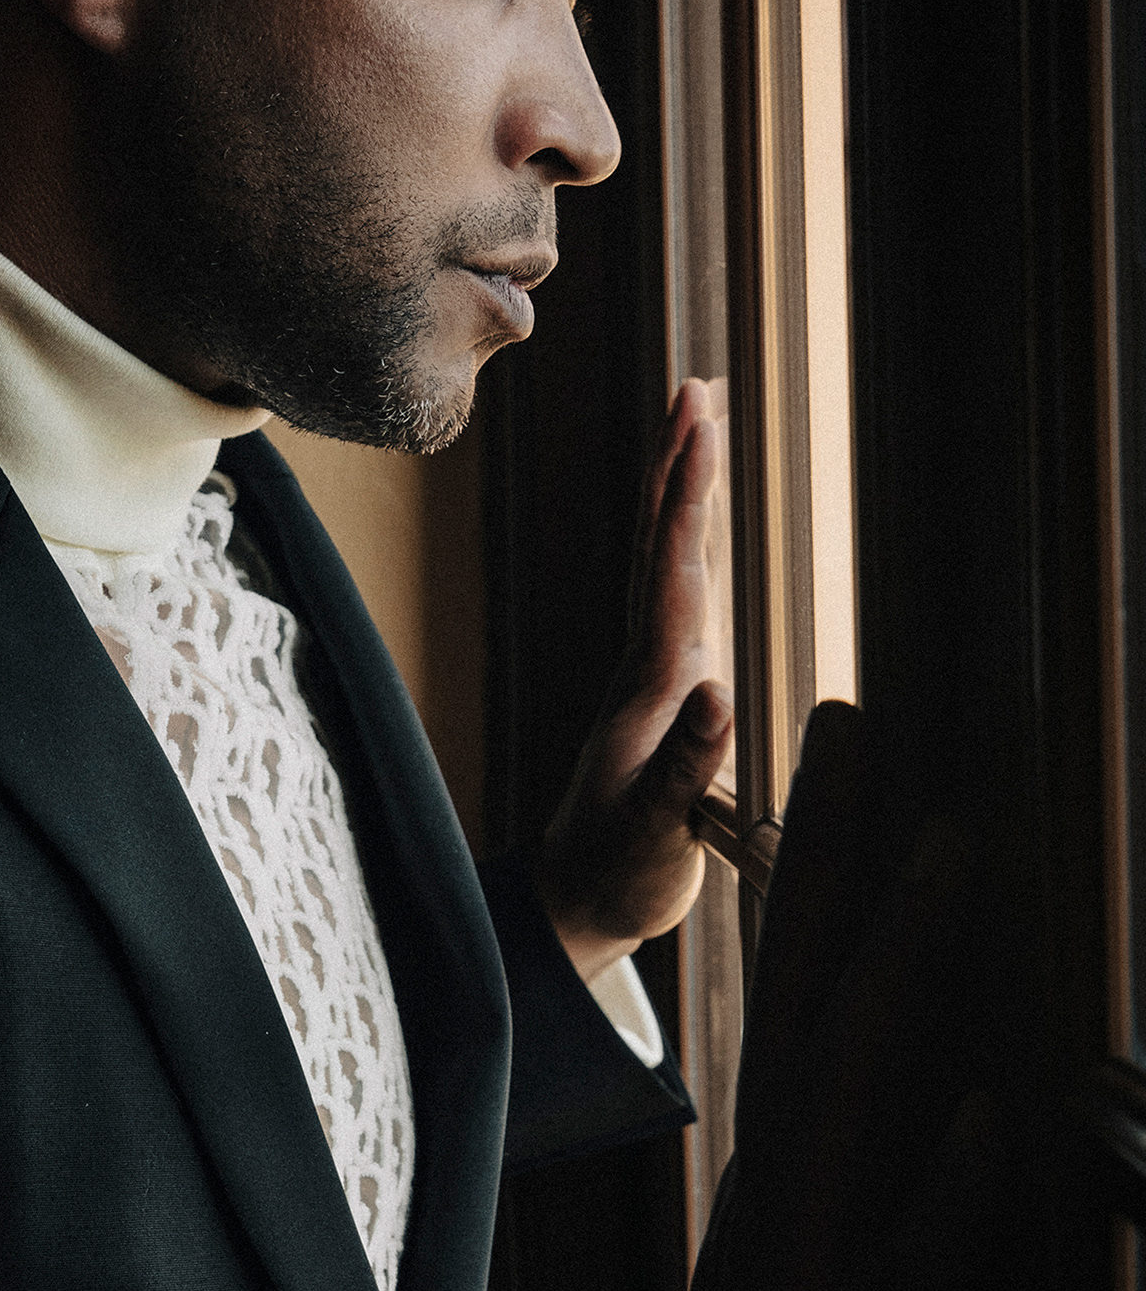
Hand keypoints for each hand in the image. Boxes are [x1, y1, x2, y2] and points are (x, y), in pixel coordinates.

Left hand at [534, 380, 733, 983]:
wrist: (575, 903)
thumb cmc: (619, 875)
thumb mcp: (657, 835)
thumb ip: (687, 770)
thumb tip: (715, 695)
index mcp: (649, 690)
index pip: (671, 576)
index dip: (686, 501)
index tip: (698, 428)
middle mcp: (645, 667)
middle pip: (662, 548)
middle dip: (681, 465)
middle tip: (696, 387)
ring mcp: (650, 674)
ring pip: (665, 562)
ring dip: (680, 489)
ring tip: (697, 423)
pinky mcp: (660, 691)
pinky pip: (676, 593)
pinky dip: (689, 540)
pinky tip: (698, 515)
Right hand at [664, 703, 998, 1290]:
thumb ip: (882, 1204)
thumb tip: (972, 1110)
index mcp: (786, 1182)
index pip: (803, 992)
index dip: (822, 868)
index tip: (842, 754)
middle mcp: (791, 1201)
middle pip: (809, 999)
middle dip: (832, 860)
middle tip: (854, 723)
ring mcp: (819, 1275)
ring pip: (850, 1096)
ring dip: (890, 974)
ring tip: (937, 860)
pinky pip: (910, 1277)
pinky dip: (942, 1199)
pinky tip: (985, 1123)